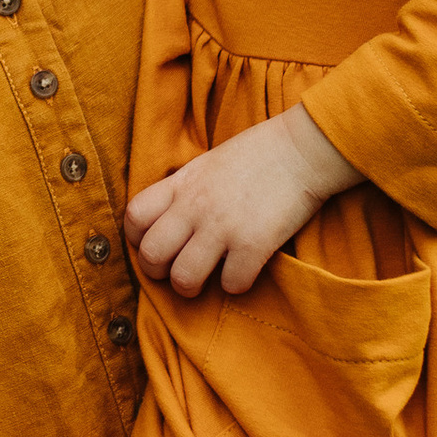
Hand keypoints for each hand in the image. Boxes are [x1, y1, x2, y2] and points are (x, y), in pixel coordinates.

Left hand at [129, 104, 358, 295]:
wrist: (302, 149)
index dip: (136, 239)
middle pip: (151, 255)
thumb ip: (183, 190)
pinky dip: (235, 285)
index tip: (152, 245)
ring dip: (190, 286)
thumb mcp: (207, 164)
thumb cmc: (257, 155)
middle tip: (175, 272)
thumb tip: (168, 219)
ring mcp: (223, 226)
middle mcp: (195, 206)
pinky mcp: (254, 244)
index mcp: (181, 183)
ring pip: (184, 278)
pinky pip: (230, 284)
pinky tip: (242, 272)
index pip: (134, 217)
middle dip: (158, 273)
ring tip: (205, 280)